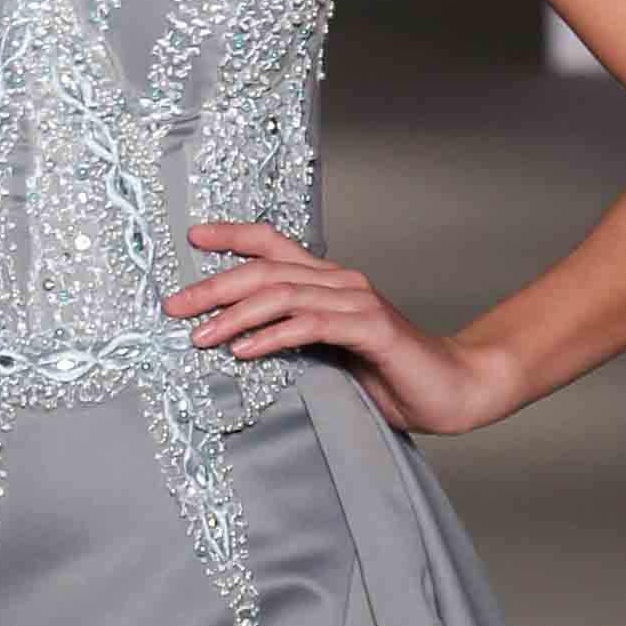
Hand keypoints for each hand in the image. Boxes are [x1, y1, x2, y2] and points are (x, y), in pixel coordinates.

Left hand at [161, 223, 525, 438]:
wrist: (452, 389)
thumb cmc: (390, 375)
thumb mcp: (331, 353)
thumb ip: (295, 339)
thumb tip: (238, 343)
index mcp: (329, 282)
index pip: (274, 245)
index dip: (232, 235)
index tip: (192, 237)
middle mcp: (341, 281)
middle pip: (266, 268)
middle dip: (213, 285)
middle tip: (173, 306)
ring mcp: (357, 301)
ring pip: (283, 294)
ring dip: (235, 315)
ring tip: (200, 336)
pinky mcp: (371, 328)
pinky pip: (312, 325)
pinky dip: (273, 335)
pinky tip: (245, 350)